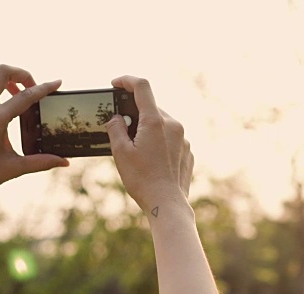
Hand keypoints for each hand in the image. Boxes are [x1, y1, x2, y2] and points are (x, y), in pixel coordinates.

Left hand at [0, 65, 68, 204]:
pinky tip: (0, 102)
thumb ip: (41, 162)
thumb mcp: (13, 169)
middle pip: (2, 72)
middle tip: (33, 88)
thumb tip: (64, 162)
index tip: (57, 83)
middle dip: (22, 75)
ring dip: (4, 78)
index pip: (25, 96)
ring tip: (16, 93)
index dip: (44, 88)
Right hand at [106, 76, 193, 214]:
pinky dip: (159, 142)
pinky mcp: (188, 150)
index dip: (127, 80)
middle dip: (135, 115)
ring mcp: (183, 137)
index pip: (142, 87)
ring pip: (161, 123)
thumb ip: (115, 128)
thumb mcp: (120, 152)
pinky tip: (151, 161)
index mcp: (155, 121)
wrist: (167, 203)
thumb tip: (116, 118)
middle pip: (151, 108)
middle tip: (122, 132)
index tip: (116, 84)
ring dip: (148, 130)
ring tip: (138, 152)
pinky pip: (171, 138)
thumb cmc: (142, 179)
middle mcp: (173, 124)